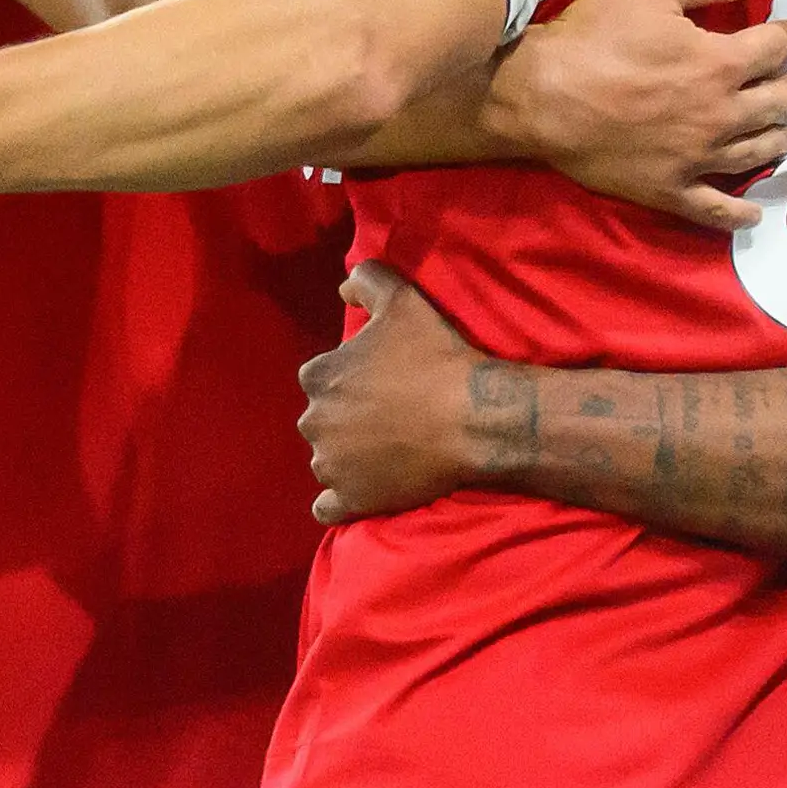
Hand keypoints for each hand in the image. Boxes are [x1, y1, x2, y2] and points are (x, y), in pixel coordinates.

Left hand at [301, 262, 492, 525]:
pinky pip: (328, 507)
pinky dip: (340, 502)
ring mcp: (329, 465)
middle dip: (347, 420)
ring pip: (327, 461)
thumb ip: (366, 280)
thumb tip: (342, 287)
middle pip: (323, 421)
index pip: (322, 379)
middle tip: (390, 419)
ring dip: (347, 458)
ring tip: (388, 453)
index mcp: (318, 376)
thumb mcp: (402, 300)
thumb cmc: (437, 357)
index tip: (382, 384)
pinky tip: (361, 493)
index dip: (352, 381)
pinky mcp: (349, 500)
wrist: (472, 418)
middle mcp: (314, 421)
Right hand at [495, 0, 786, 223]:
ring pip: (757, 152)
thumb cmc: (593, 36)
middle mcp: (721, 114)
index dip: (786, 35)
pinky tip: (753, 215)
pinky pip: (713, 208)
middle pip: (778, 103)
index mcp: (721, 62)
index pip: (774, 48)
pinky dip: (738, 214)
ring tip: (786, 132)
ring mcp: (697, 158)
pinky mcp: (669, 189)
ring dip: (779, 139)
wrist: (540, 97)